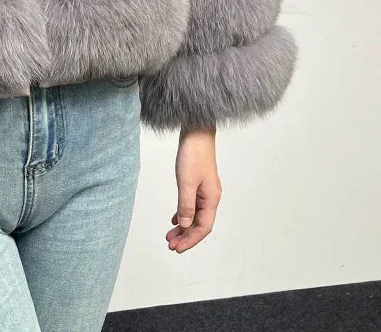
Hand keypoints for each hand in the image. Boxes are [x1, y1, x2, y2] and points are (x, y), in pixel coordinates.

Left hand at [166, 126, 221, 252]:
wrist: (196, 133)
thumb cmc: (193, 154)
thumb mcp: (186, 182)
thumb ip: (185, 204)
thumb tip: (185, 225)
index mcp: (211, 199)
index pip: (203, 227)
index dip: (190, 240)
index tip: (177, 248)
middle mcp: (211, 197)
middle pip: (199, 224)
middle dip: (186, 236)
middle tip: (170, 245)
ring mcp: (205, 191)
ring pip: (195, 215)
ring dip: (183, 226)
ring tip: (170, 235)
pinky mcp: (198, 184)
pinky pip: (192, 205)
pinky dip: (183, 213)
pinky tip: (175, 219)